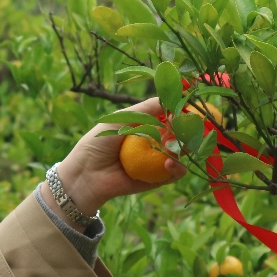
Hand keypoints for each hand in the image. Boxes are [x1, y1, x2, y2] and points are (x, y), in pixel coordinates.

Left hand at [53, 97, 185, 215]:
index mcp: (147, 126)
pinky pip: (176, 173)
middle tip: (189, 127)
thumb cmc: (99, 142)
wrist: (86, 173)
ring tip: (179, 146)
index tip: (189, 107)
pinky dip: (178, 168)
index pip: (171, 117)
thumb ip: (147, 108)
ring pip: (183, 154)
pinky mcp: (158, 180)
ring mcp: (158, 161)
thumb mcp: (121, 118)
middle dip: (190, 130)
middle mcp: (155, 142)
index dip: (182, 112)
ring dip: (186, 148)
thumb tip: (174, 96)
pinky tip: (169, 162)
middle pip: (182, 134)